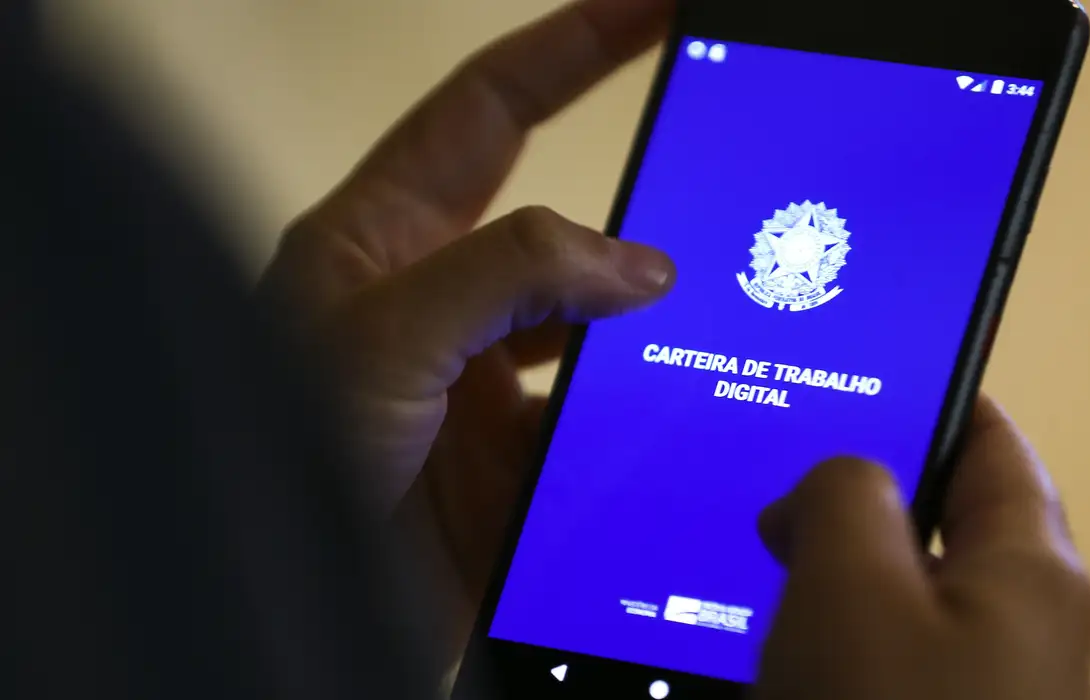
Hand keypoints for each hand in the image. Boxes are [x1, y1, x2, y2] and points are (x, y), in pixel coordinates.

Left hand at [257, 0, 674, 659]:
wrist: (293, 608)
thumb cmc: (281, 462)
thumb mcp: (385, 334)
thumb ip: (510, 273)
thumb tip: (634, 263)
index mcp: (384, 240)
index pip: (489, 112)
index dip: (571, 47)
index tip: (649, 8)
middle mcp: (437, 302)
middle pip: (558, 229)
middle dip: (630, 220)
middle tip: (707, 206)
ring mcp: (479, 382)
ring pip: (590, 329)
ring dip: (640, 333)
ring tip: (696, 330)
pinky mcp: (512, 457)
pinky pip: (597, 418)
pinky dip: (636, 417)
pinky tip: (667, 419)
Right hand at [754, 395, 1089, 699]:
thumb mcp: (852, 582)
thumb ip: (844, 494)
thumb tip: (819, 495)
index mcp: (1030, 568)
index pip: (990, 443)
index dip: (924, 399)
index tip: (843, 378)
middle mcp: (1018, 623)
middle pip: (934, 521)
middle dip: (850, 492)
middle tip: (769, 474)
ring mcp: (978, 679)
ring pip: (893, 592)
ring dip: (828, 568)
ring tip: (755, 553)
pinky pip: (875, 650)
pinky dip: (827, 630)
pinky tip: (768, 634)